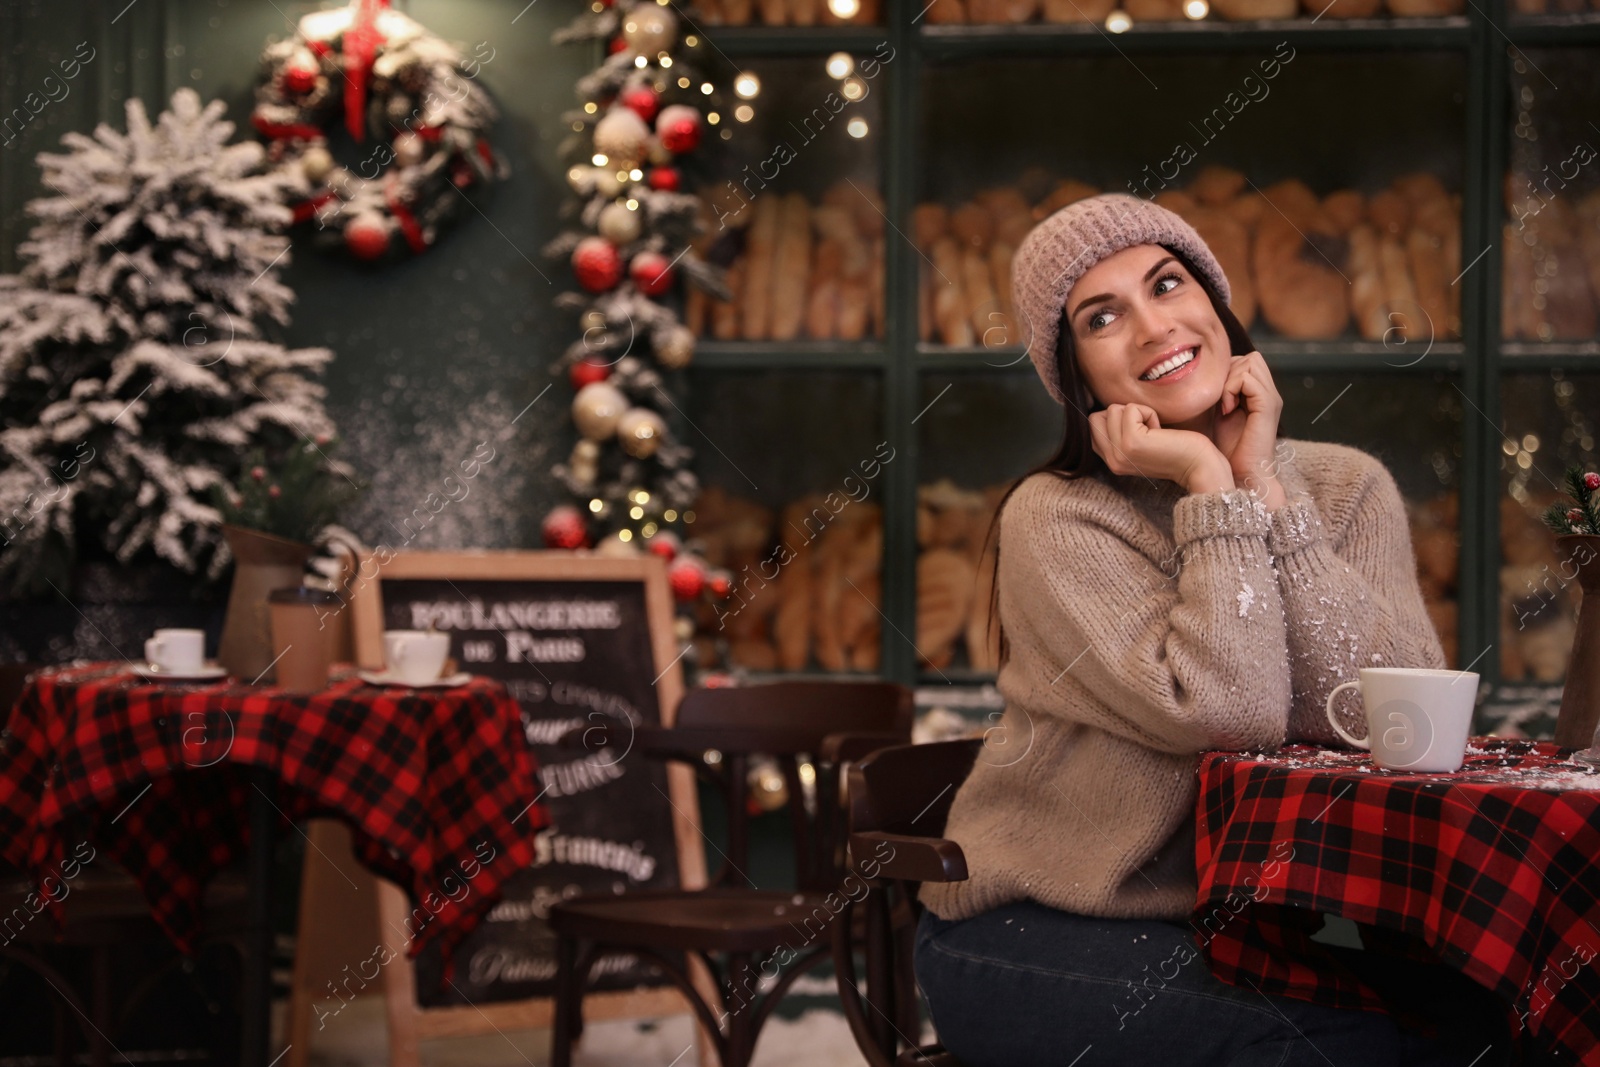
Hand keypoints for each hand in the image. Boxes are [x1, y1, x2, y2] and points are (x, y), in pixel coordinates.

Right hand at [1089, 403, 1233, 494]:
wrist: (1198, 466)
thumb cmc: (1175, 449)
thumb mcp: (1139, 445)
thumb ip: (1119, 433)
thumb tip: (1110, 408)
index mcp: (1111, 462)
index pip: (1092, 427)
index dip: (1115, 420)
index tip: (1140, 433)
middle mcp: (1111, 460)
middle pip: (1096, 416)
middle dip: (1123, 414)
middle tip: (1147, 430)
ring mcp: (1119, 452)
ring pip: (1113, 409)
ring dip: (1138, 413)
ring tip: (1154, 432)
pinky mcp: (1131, 441)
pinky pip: (1131, 409)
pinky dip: (1148, 413)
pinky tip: (1160, 431)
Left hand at [1212, 352, 1284, 503]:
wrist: (1241, 476)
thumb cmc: (1225, 452)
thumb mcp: (1216, 416)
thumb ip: (1215, 396)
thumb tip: (1194, 379)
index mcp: (1258, 395)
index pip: (1244, 361)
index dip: (1226, 373)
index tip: (1214, 399)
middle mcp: (1268, 393)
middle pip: (1250, 357)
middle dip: (1228, 373)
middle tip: (1218, 400)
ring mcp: (1270, 398)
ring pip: (1250, 362)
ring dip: (1229, 380)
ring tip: (1223, 405)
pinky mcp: (1268, 405)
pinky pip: (1248, 378)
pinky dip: (1231, 389)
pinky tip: (1225, 410)